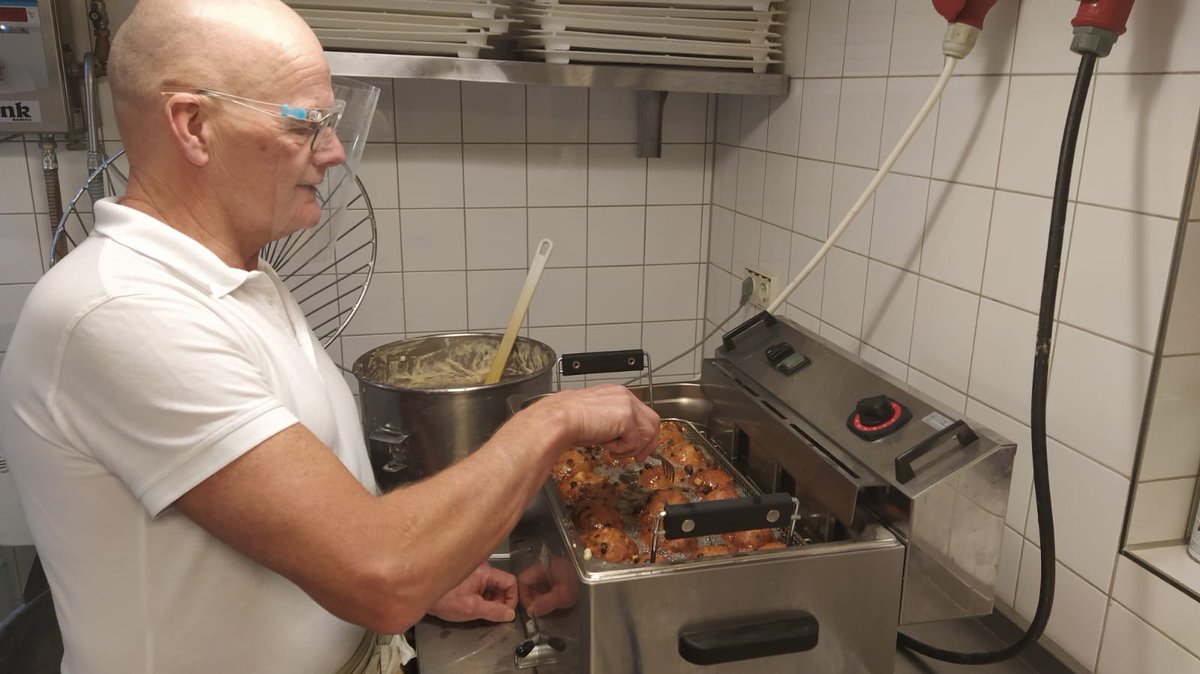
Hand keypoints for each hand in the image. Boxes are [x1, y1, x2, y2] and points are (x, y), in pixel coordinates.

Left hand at [428, 563, 517, 622]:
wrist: (422, 593)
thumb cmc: (442, 599)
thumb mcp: (471, 609)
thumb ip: (493, 612)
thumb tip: (509, 614)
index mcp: (485, 572)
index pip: (510, 582)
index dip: (511, 599)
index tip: (505, 612)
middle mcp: (481, 568)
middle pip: (502, 584)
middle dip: (499, 601)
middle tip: (491, 614)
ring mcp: (474, 571)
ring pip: (491, 586)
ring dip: (489, 600)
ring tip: (477, 610)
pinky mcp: (467, 576)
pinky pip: (482, 586)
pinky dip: (481, 597)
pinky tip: (471, 605)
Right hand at [517, 555, 578, 617]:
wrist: (593, 577)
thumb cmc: (579, 582)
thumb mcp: (561, 596)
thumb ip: (544, 604)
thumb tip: (531, 612)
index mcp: (542, 567)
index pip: (522, 581)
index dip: (523, 596)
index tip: (529, 608)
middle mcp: (543, 566)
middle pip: (528, 584)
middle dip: (532, 599)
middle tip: (539, 610)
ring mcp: (549, 571)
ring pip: (536, 586)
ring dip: (539, 598)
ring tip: (548, 607)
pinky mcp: (554, 575)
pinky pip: (544, 586)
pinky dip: (545, 595)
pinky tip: (553, 602)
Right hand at [527, 385, 659, 462]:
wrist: (558, 420)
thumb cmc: (567, 421)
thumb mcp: (596, 419)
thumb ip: (612, 424)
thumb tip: (622, 438)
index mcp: (616, 394)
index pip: (642, 414)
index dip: (644, 434)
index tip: (639, 449)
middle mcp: (624, 395)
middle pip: (653, 421)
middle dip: (648, 443)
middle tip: (638, 458)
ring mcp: (627, 405)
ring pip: (648, 432)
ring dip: (632, 448)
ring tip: (614, 451)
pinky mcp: (626, 417)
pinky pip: (635, 442)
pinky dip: (622, 450)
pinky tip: (606, 446)